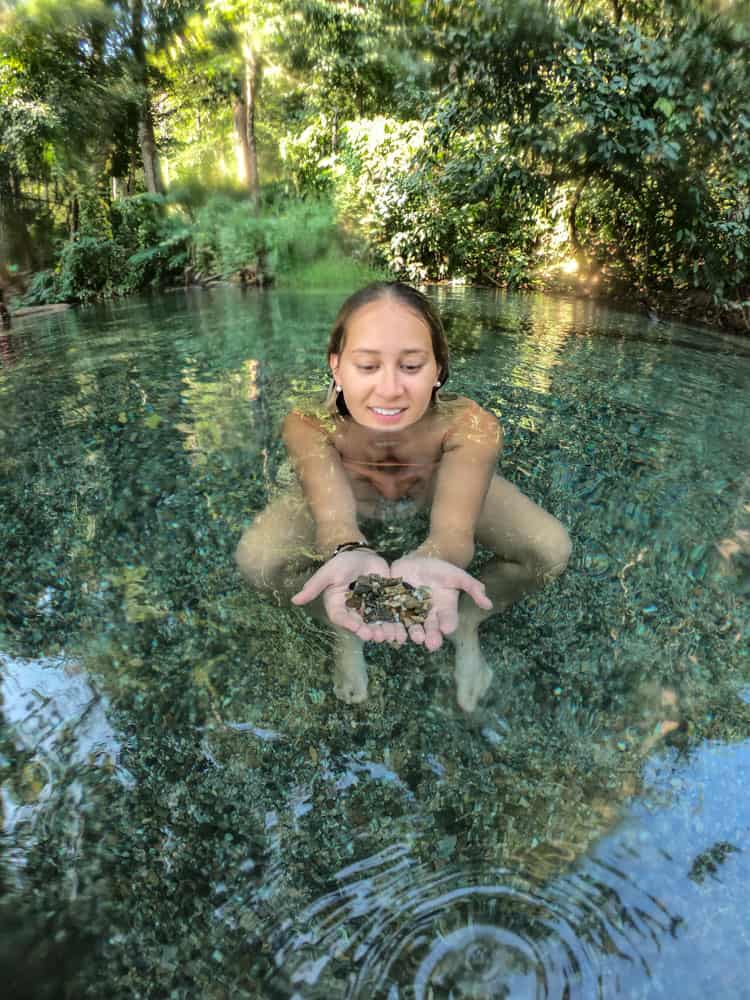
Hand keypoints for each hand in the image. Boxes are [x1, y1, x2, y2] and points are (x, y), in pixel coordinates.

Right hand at [291, 550, 407, 643]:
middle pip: (362, 625)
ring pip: (377, 624)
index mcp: (338, 606)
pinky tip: (404, 631)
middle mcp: (353, 612)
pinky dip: (397, 625)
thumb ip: (314, 586)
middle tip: (379, 637)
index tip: (359, 628)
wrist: (363, 554)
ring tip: (393, 637)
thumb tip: (294, 600)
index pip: (342, 618)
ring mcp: (370, 610)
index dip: (350, 624)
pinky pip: (391, 617)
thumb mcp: (329, 572)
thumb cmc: (342, 562)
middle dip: (371, 632)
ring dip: (385, 632)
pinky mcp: (385, 605)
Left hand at [389, 555, 491, 650]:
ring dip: (411, 634)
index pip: (449, 620)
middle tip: (430, 643)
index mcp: (444, 609)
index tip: (447, 629)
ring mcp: (411, 613)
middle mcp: (428, 615)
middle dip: (431, 637)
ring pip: (411, 627)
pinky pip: (393, 619)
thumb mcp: (458, 576)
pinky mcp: (395, 607)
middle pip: (430, 629)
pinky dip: (392, 627)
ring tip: (412, 638)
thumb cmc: (441, 570)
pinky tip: (392, 633)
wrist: (420, 561)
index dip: (448, 625)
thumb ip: (473, 588)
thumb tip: (488, 605)